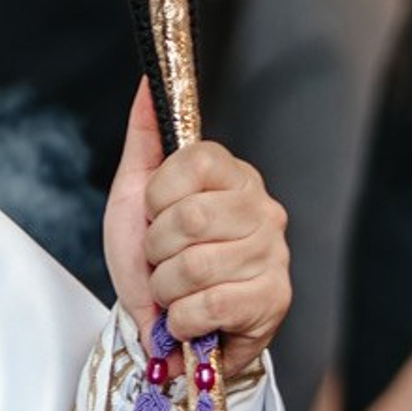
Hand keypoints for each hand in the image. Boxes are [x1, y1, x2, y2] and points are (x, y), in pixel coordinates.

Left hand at [102, 84, 290, 361]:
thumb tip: (146, 82)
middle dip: (156, 249)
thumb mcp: (137, 195)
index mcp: (232, 175)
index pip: (193, 162)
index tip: (155, 215)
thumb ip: (145, 137)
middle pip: (190, 218)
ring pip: (195, 266)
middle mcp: (262, 208)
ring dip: (166, 288)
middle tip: (162, 260)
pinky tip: (189, 318)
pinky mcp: (274, 299)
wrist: (165, 328)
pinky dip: (182, 320)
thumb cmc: (154, 259)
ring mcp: (273, 254)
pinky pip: (209, 305)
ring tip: (175, 291)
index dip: (158, 197)